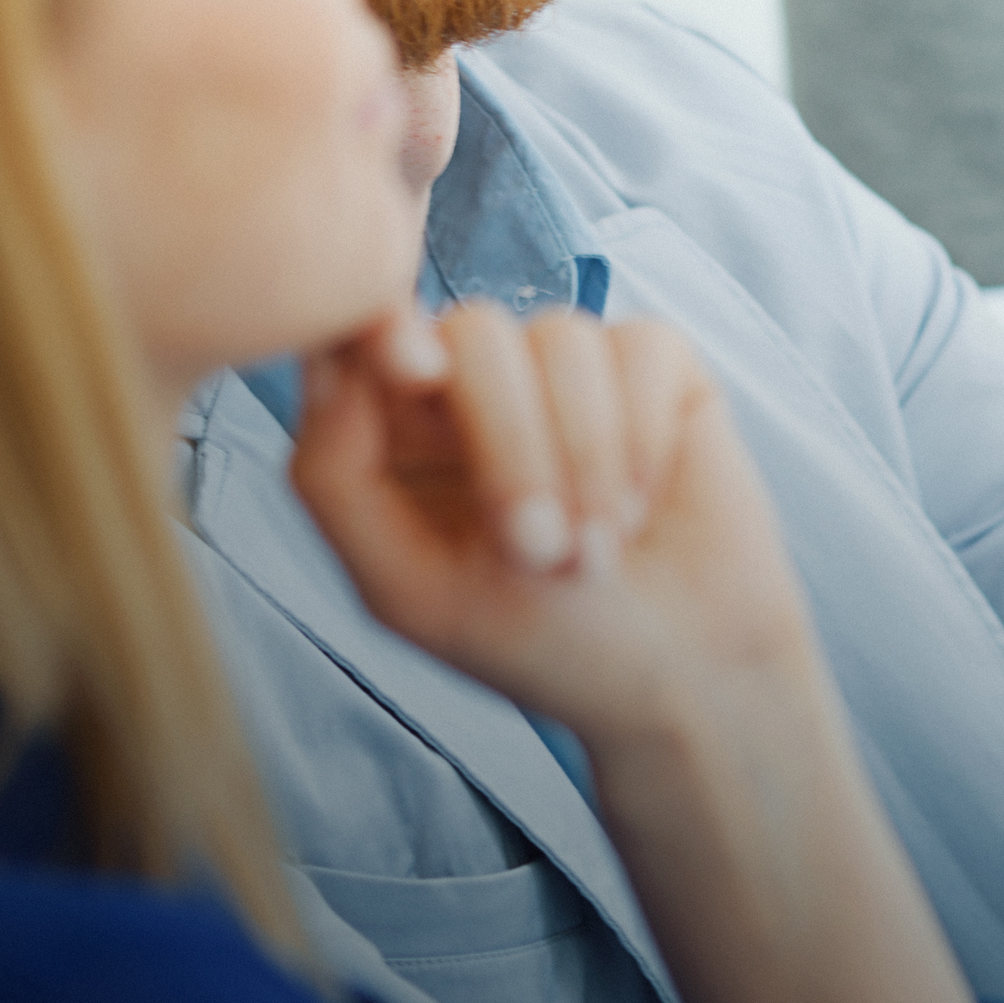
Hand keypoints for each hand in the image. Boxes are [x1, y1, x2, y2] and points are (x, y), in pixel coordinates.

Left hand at [287, 302, 819, 746]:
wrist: (675, 677)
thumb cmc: (534, 639)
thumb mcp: (407, 588)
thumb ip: (334, 477)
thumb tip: (328, 364)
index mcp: (403, 422)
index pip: (370, 330)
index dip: (385, 325)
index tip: (417, 372)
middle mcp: (482, 378)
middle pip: (473, 331)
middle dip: (511, 445)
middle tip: (539, 551)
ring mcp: (569, 363)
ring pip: (560, 338)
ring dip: (584, 457)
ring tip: (596, 550)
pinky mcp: (653, 362)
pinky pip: (639, 347)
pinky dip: (639, 439)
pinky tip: (641, 507)